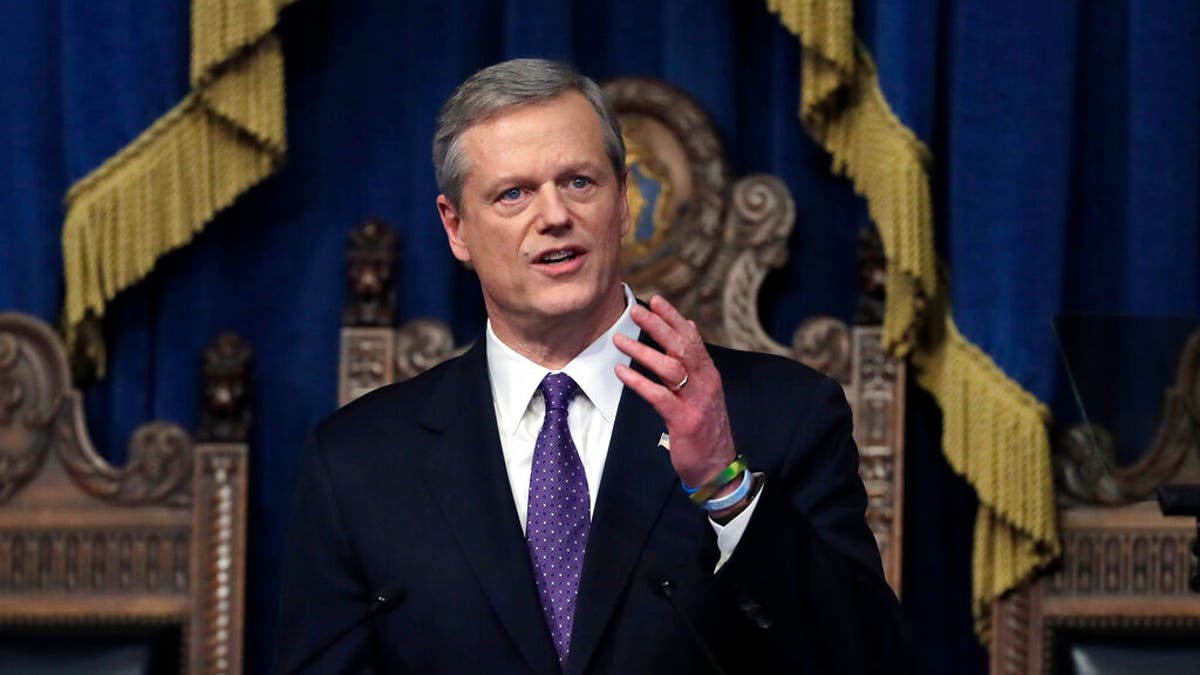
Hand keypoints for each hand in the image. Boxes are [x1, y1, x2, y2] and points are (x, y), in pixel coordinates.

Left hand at [613, 296, 736, 489]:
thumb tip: (688, 326)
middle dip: (657, 326)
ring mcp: (696, 401)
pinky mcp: (685, 421)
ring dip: (642, 351)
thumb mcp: (704, 389)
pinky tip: (621, 371)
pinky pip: (659, 396)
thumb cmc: (705, 427)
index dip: (673, 318)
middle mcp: (705, 382)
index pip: (691, 338)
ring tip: (619, 339)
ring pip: (670, 367)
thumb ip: (695, 360)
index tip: (655, 300)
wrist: (717, 467)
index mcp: (709, 373)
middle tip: (634, 311)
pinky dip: (639, 381)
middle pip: (681, 347)